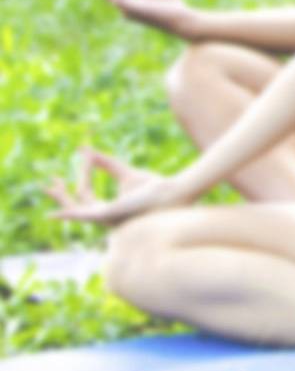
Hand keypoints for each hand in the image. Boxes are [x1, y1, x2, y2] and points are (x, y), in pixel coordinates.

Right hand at [48, 146, 190, 226]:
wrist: (171, 192)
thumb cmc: (154, 186)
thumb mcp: (125, 173)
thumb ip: (107, 164)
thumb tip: (88, 150)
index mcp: (108, 209)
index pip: (85, 195)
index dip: (80, 177)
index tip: (84, 156)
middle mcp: (104, 217)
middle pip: (75, 206)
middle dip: (60, 195)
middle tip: (47, 184)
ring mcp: (106, 219)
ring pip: (76, 209)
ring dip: (62, 198)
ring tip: (50, 186)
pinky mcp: (109, 215)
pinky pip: (84, 215)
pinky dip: (69, 214)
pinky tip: (55, 214)